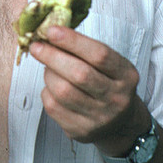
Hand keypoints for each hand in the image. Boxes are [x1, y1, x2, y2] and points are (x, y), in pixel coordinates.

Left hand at [30, 25, 147, 156]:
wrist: (119, 123)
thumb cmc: (109, 83)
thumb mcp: (110, 64)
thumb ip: (86, 49)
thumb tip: (52, 32)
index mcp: (126, 75)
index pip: (100, 55)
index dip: (73, 41)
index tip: (52, 31)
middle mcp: (116, 98)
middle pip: (80, 74)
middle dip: (53, 56)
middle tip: (37, 46)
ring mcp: (99, 118)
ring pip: (63, 91)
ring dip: (48, 74)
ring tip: (48, 67)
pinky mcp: (81, 131)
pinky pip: (54, 107)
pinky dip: (47, 91)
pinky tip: (51, 86)